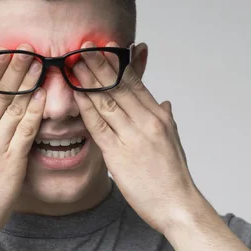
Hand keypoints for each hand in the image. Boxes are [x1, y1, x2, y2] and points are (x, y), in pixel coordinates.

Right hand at [0, 45, 45, 246]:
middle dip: (14, 68)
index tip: (5, 52)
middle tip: (27, 47)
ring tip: (39, 63)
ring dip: (28, 83)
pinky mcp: (11, 162)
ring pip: (14, 108)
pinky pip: (25, 131)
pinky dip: (35, 112)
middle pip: (0, 93)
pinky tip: (43, 97)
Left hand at [73, 41, 199, 232]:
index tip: (105, 46)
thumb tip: (162, 101)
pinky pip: (98, 125)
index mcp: (159, 116)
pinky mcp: (118, 154)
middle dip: (99, 63)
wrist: (177, 204)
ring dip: (87, 79)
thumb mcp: (173, 139)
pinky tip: (75, 93)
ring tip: (73, 62)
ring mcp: (132, 136)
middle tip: (83, 45)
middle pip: (118, 86)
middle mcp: (147, 121)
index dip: (118, 63)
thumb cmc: (173, 175)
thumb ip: (164, 117)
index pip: (135, 82)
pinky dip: (86, 107)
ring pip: (106, 100)